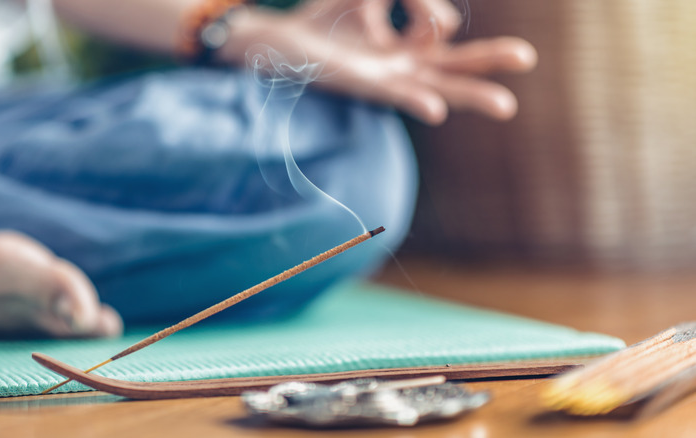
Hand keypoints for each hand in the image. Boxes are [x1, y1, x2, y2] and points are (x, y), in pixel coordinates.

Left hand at [218, 0, 536, 123]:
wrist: (282, 39)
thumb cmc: (325, 20)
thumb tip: (446, 17)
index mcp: (407, 48)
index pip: (440, 28)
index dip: (428, 9)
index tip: (405, 3)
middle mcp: (404, 68)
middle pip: (458, 66)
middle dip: (491, 60)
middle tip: (528, 56)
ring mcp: (388, 81)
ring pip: (439, 90)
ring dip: (472, 95)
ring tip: (506, 106)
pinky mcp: (366, 89)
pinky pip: (397, 97)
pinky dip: (417, 102)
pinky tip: (436, 111)